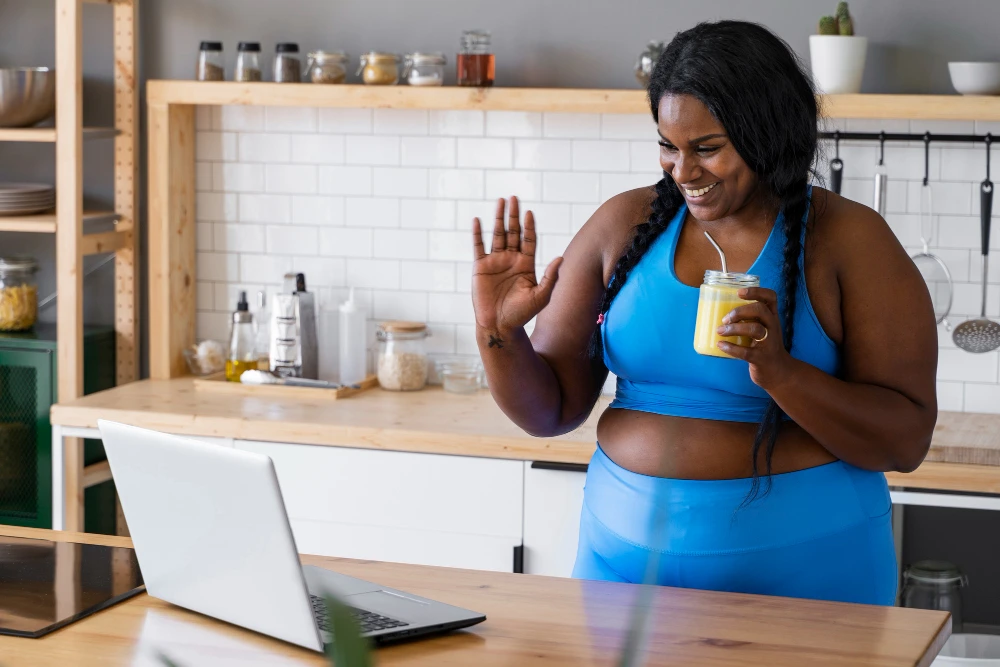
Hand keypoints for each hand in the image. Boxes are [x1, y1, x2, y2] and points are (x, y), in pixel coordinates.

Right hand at [472, 196, 562, 333]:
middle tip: (514, 198)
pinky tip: (477, 220)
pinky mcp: (480, 267)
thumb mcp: (541, 296)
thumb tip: (560, 258)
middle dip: (514, 215)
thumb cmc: (522, 314)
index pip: (528, 239)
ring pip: (497, 235)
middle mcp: (511, 260)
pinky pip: (478, 247)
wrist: (500, 326)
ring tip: (500, 201)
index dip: (529, 226)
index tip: (529, 213)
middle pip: (513, 232)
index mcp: (526, 264)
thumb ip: (550, 277)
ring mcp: (495, 262)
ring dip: (499, 218)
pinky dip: (477, 234)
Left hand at [715, 287, 793, 389]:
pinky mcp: (761, 359)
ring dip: (734, 328)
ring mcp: (769, 343)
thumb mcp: (763, 329)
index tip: (739, 292)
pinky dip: (731, 348)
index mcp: (772, 317)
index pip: (770, 298)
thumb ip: (749, 319)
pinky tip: (721, 345)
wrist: (779, 372)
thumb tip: (718, 312)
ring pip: (755, 329)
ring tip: (720, 331)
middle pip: (760, 310)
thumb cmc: (764, 346)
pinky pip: (746, 352)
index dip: (756, 291)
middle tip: (725, 318)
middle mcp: (773, 327)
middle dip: (740, 311)